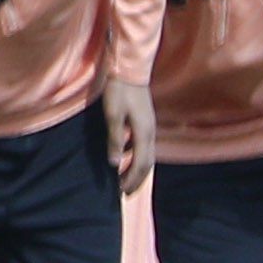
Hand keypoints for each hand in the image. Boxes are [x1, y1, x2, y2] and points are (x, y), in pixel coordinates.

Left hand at [100, 72, 155, 202]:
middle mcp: (150, 133)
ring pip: (146, 155)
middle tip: (124, 193)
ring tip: (124, 179)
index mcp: (144, 133)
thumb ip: (114, 139)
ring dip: (136, 169)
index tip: (121, 192)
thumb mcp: (112, 115)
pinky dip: (135, 156)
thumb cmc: (119, 92)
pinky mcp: (145, 122)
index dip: (132, 179)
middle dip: (136, 179)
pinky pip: (142, 146)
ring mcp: (149, 127)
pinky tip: (123, 157)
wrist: (130, 70)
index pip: (140, 164)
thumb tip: (114, 163)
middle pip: (147, 163)